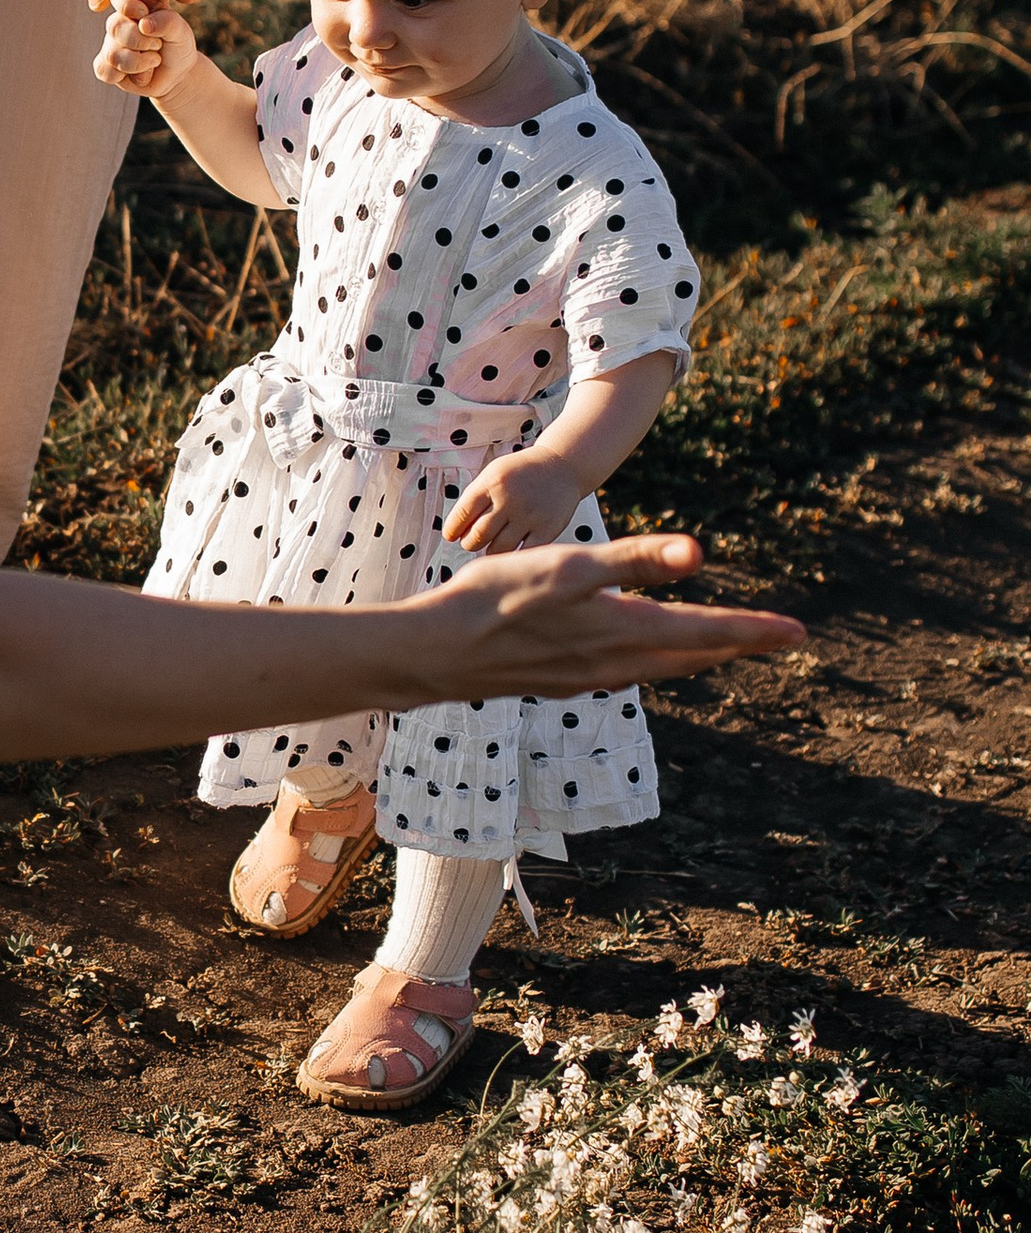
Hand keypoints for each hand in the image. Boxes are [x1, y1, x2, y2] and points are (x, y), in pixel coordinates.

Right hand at [93, 0, 198, 96]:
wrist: (177, 73)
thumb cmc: (177, 44)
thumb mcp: (180, 30)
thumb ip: (167, 21)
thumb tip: (144, 24)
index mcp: (134, 4)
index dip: (128, 5)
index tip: (145, 13)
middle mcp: (119, 22)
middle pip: (115, 27)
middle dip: (140, 41)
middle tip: (158, 45)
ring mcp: (110, 44)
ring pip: (112, 54)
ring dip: (139, 62)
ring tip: (154, 60)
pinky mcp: (107, 66)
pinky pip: (104, 71)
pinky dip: (125, 76)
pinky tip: (139, 74)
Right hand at [413, 536, 801, 702]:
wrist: (435, 653)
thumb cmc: (497, 601)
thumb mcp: (570, 568)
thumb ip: (636, 560)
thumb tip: (697, 554)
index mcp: (625, 631)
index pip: (708, 633)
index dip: (755, 631)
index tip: (798, 632)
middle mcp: (615, 661)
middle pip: (693, 656)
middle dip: (738, 645)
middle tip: (780, 639)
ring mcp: (588, 675)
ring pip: (660, 667)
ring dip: (699, 656)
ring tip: (724, 647)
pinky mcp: (561, 678)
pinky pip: (626, 672)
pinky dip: (655, 662)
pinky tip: (643, 658)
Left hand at [443, 449, 582, 555]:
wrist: (561, 466)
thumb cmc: (520, 474)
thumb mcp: (492, 474)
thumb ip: (474, 500)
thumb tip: (455, 533)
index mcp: (492, 483)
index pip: (461, 514)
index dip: (452, 530)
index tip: (451, 535)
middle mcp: (510, 499)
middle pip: (478, 536)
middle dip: (469, 543)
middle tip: (471, 542)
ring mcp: (529, 515)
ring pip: (499, 549)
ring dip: (489, 551)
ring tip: (491, 545)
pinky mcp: (547, 529)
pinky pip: (523, 553)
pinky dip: (513, 556)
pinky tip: (510, 549)